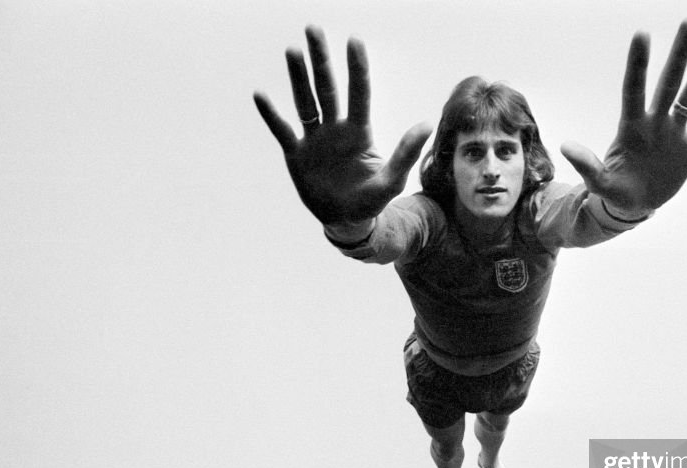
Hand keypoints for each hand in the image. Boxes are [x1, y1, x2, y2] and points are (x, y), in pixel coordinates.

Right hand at [253, 28, 431, 223]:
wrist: (346, 220)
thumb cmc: (371, 200)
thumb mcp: (391, 181)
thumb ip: (405, 153)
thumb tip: (425, 124)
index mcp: (359, 133)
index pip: (359, 93)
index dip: (357, 68)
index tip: (354, 40)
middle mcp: (335, 129)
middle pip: (327, 88)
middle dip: (321, 60)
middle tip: (314, 28)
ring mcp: (314, 139)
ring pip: (305, 102)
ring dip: (298, 77)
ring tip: (292, 51)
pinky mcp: (297, 154)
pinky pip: (282, 130)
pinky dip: (272, 114)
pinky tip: (261, 94)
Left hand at [560, 21, 686, 215]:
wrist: (634, 206)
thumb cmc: (614, 191)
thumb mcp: (599, 183)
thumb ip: (587, 166)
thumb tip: (566, 147)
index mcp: (631, 127)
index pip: (634, 89)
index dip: (638, 64)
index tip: (642, 34)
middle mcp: (655, 122)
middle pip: (668, 81)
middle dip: (679, 53)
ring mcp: (674, 133)